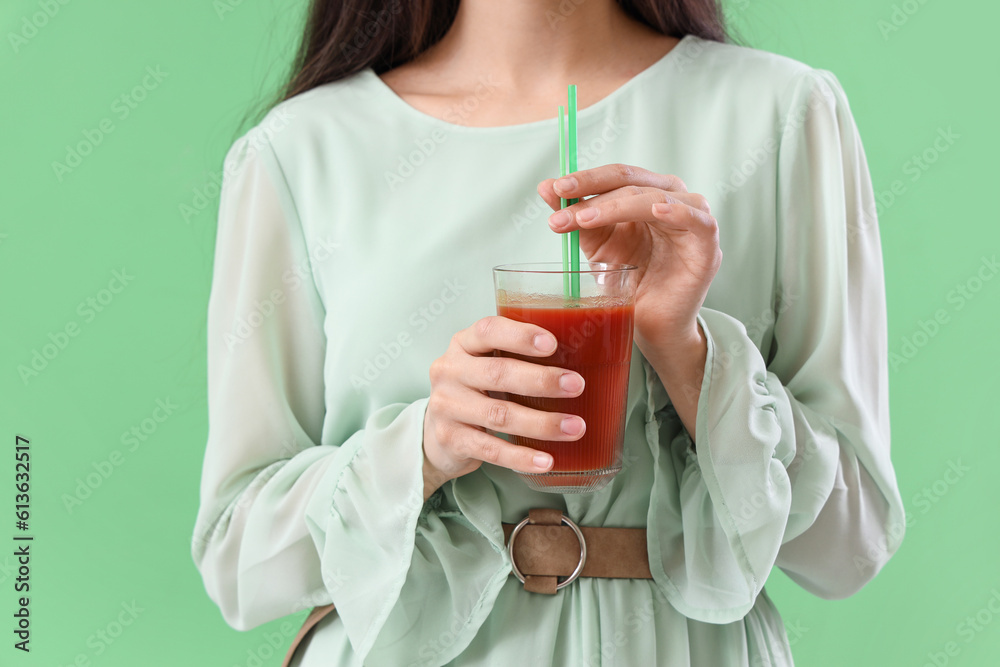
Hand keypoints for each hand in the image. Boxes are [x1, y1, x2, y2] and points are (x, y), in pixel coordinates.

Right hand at [422, 316, 586, 498]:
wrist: (436, 433)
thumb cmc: (474, 390)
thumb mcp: (485, 364)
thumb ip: (516, 356)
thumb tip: (582, 357)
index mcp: (463, 344)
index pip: (488, 331)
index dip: (520, 336)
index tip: (553, 343)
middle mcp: (450, 371)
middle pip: (498, 373)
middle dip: (542, 381)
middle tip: (577, 386)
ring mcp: (447, 407)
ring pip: (499, 415)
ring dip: (541, 423)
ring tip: (574, 428)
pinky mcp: (451, 439)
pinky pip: (491, 450)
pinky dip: (521, 457)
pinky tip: (545, 460)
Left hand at [537, 164, 721, 349]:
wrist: (651, 325)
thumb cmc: (628, 283)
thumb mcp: (597, 246)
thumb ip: (576, 217)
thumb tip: (544, 187)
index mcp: (647, 193)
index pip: (615, 176)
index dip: (585, 179)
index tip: (552, 189)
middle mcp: (672, 198)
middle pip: (631, 181)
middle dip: (592, 192)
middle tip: (561, 204)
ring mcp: (693, 218)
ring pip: (654, 198)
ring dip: (616, 206)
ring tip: (584, 219)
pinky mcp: (707, 243)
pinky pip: (697, 220)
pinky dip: (677, 212)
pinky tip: (655, 211)